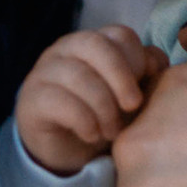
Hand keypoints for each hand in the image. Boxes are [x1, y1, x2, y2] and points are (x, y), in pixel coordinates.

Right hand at [16, 28, 166, 174]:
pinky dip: (83, 120)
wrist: (68, 152)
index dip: (137, 60)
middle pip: (95, 44)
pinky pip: (59, 101)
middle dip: (120, 76)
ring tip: (113, 131)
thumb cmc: (104, 116)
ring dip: (103, 107)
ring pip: (77, 74)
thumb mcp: (131, 95)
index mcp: (94, 43)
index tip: (144, 90)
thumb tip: (155, 62)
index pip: (119, 35)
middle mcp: (66, 50)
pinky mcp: (31, 100)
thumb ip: (147, 73)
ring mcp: (44, 72)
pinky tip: (92, 135)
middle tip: (133, 106)